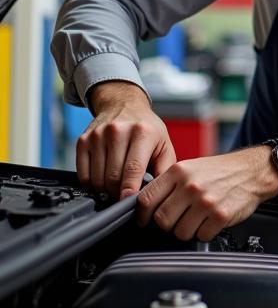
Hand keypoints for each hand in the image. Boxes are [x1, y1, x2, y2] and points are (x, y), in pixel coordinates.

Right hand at [77, 81, 175, 199]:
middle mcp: (118, 131)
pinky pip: (83, 174)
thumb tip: (160, 194)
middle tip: (126, 196)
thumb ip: (165, 170)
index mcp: (142, 132)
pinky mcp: (83, 140)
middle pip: (113, 176)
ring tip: (117, 187)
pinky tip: (103, 180)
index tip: (129, 202)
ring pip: (97, 177)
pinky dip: (92, 183)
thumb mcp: (164, 145)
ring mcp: (98, 135)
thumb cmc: (148, 129)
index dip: (130, 190)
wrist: (124, 105)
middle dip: (119, 192)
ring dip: (105, 189)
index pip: (133, 168)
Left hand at [136, 146, 277, 241]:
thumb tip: (146, 205)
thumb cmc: (220, 171)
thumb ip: (168, 184)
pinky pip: (201, 236)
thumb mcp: (190, 167)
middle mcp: (190, 186)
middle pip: (162, 220)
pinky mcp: (221, 215)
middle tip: (178, 220)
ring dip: (187, 231)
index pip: (146, 199)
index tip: (147, 220)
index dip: (143, 214)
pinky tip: (211, 221)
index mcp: (178, 171)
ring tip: (197, 219)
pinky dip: (205, 233)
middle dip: (168, 225)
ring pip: (180, 232)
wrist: (253, 171)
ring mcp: (206, 201)